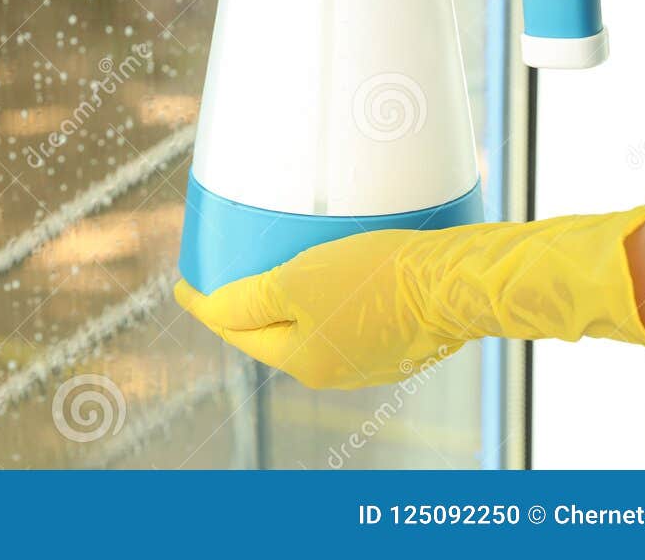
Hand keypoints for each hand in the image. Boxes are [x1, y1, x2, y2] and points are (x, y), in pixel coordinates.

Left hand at [174, 202, 644, 389]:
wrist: (460, 281)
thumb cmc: (376, 278)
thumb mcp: (295, 283)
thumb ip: (248, 301)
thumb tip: (209, 310)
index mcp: (304, 362)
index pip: (236, 330)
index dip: (205, 304)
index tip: (184, 284)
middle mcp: (333, 370)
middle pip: (271, 333)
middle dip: (243, 309)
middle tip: (222, 278)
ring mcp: (369, 358)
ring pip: (309, 326)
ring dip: (285, 304)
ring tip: (268, 273)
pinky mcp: (400, 337)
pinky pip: (345, 315)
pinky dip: (324, 297)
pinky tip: (327, 273)